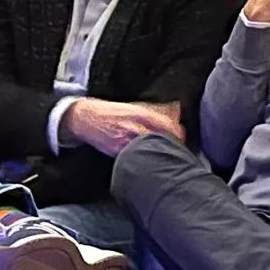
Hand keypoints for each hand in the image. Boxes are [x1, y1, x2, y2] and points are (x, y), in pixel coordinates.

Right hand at [61, 98, 183, 156]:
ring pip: (149, 151)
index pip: (168, 126)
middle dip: (171, 146)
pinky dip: (142, 160)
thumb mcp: (134, 107)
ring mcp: (125, 141)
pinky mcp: (116, 152)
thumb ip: (152, 113)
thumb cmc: (112, 112)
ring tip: (163, 158)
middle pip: (161, 140)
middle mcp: (135, 127)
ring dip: (158, 155)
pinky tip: (145, 162)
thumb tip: (174, 117)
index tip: (182, 139)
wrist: (87, 118)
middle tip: (176, 151)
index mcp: (142, 114)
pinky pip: (134, 158)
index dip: (178, 135)